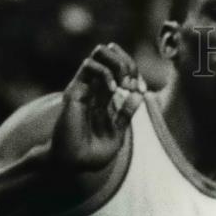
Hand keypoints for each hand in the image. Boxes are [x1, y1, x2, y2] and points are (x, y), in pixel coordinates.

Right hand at [51, 43, 146, 172]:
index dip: (135, 74)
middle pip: (111, 54)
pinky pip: (89, 65)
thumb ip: (126, 114)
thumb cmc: (92, 153)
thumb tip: (140, 94)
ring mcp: (85, 87)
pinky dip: (105, 72)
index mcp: (106, 98)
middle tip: (133, 82)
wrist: (72, 163)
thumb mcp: (117, 133)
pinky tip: (113, 89)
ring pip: (100, 52)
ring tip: (124, 83)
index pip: (121, 70)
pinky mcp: (75, 89)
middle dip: (127, 62)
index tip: (142, 90)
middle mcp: (95, 88)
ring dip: (117, 63)